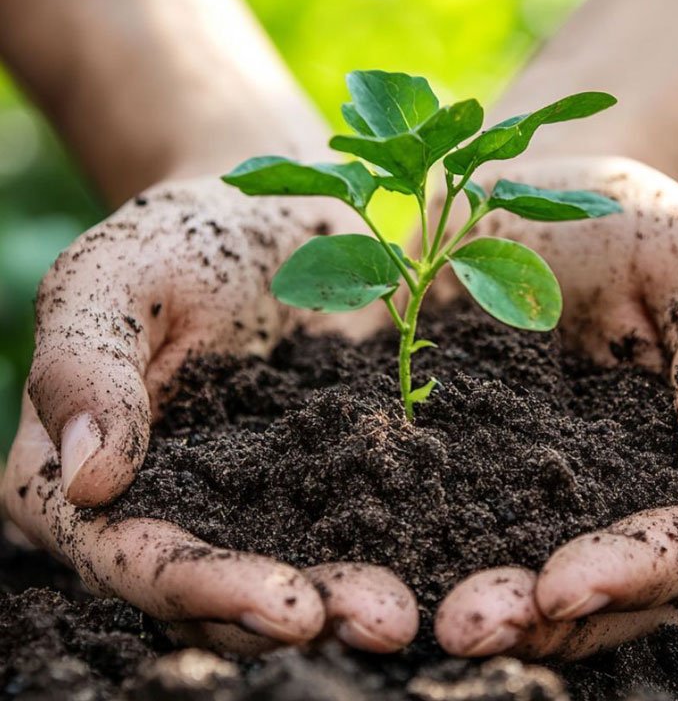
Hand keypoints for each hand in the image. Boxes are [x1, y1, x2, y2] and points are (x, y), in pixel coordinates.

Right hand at [1, 177, 417, 653]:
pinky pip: (347, 516)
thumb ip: (82, 369)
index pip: (131, 555)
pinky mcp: (319, 469)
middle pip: (217, 589)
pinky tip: (436, 551)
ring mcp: (248, 492)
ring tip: (406, 614)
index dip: (201, 589)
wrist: (268, 213)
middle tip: (380, 623)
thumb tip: (88, 482)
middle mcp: (166, 504)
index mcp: (86, 476)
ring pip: (286, 566)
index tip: (285, 605)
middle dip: (294, 613)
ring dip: (346, 597)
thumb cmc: (176, 238)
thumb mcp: (111, 279)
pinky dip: (385, 540)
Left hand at [435, 156, 677, 657]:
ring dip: (484, 603)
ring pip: (536, 570)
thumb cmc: (638, 226)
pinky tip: (376, 563)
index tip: (564, 586)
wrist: (538, 210)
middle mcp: (641, 494)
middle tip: (467, 628)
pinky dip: (426, 546)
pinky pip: (462, 519)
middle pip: (612, 585)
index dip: (638, 569)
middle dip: (543, 616)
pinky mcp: (488, 469)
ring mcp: (561, 490)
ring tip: (419, 620)